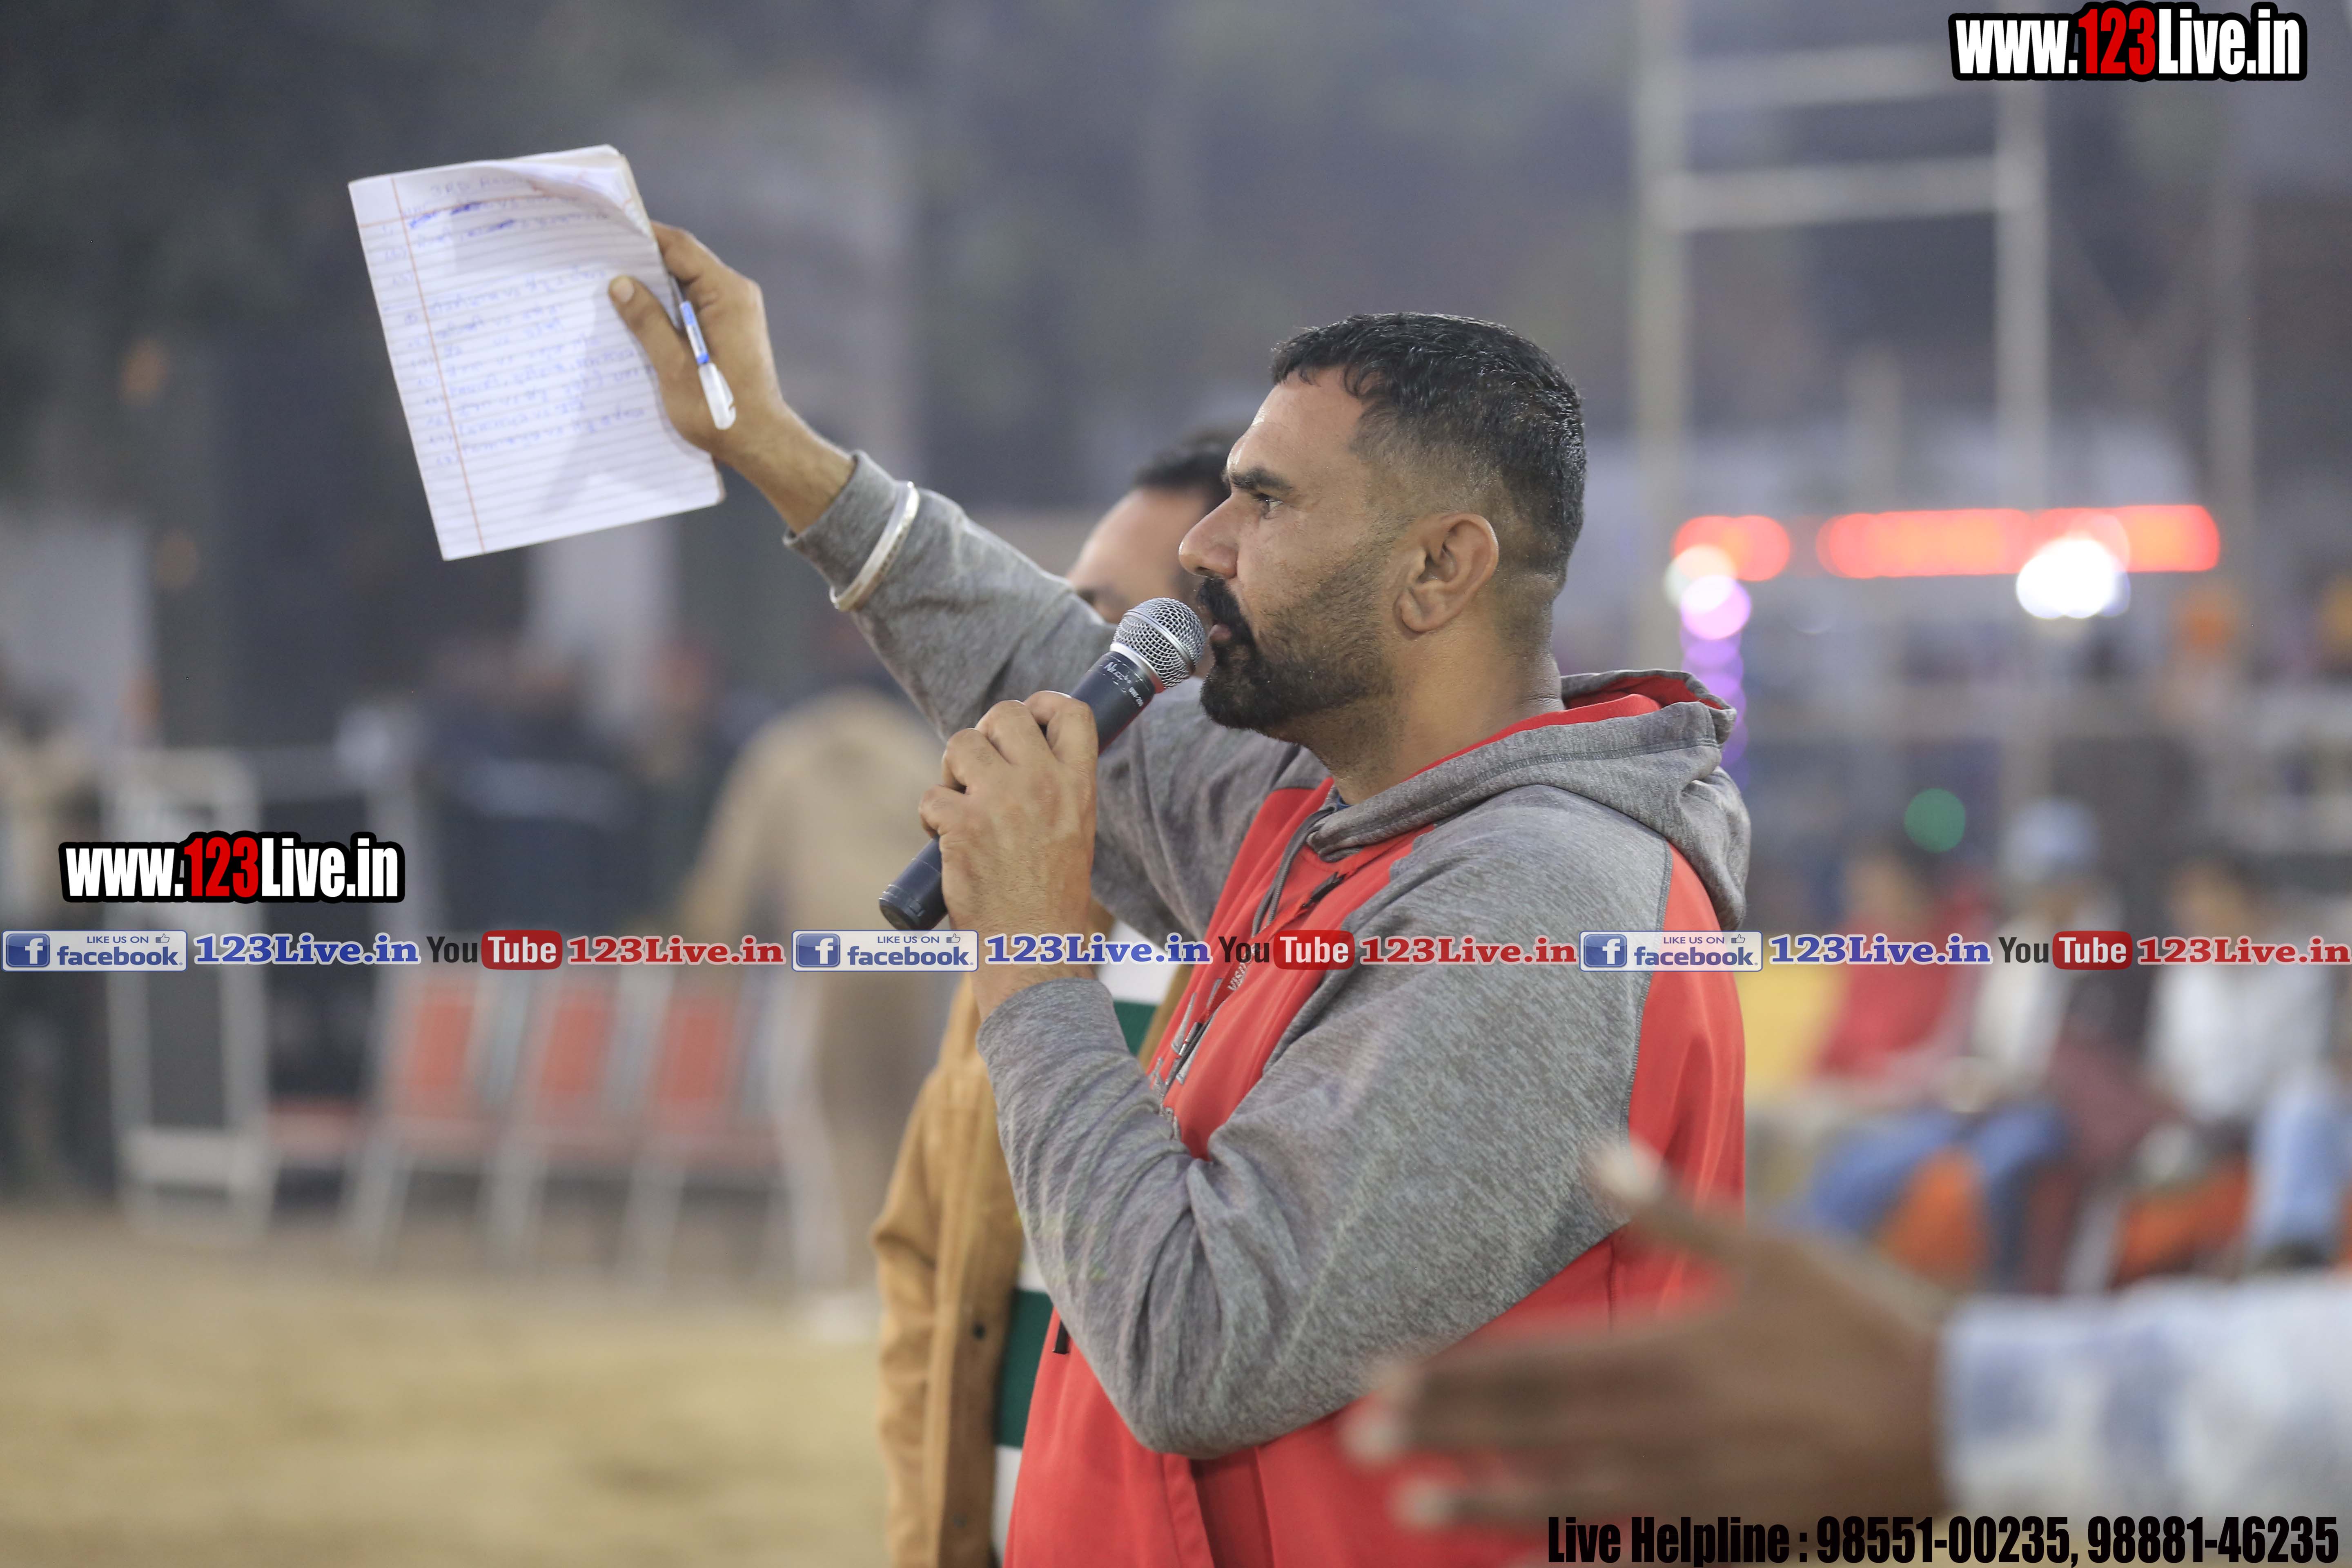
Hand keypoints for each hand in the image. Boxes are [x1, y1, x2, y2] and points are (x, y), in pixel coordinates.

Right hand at [608, 223, 852, 528]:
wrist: (761, 443)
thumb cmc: (721, 410)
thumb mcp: (674, 367)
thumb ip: (647, 322)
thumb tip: (619, 284)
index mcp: (727, 294)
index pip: (679, 247)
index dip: (642, 236)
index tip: (606, 230)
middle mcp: (735, 296)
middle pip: (682, 262)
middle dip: (641, 261)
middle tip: (597, 259)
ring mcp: (734, 313)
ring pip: (684, 285)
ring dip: (651, 287)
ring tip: (607, 287)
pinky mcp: (729, 331)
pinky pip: (691, 307)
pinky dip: (664, 309)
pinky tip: (635, 318)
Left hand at [919, 692, 1100, 1014]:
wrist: (1034, 950)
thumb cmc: (1051, 899)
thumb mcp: (1074, 831)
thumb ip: (1054, 789)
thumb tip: (1019, 752)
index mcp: (1079, 786)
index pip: (1071, 713)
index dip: (1042, 704)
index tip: (1028, 718)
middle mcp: (1043, 785)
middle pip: (1006, 714)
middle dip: (984, 733)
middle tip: (980, 767)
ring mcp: (1001, 802)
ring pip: (961, 744)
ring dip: (953, 771)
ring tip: (960, 804)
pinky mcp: (963, 826)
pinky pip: (932, 795)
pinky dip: (931, 816)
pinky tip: (944, 842)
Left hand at [1350, 1144, 1950, 1525]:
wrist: (1968, 1421)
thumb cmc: (1870, 1322)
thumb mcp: (1778, 1250)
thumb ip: (1677, 1212)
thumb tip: (1595, 1151)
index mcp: (1676, 1353)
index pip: (1536, 1365)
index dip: (1456, 1372)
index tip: (1381, 1379)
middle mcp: (1674, 1429)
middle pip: (1536, 1431)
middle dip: (1446, 1435)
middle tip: (1358, 1444)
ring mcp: (1703, 1492)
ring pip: (1573, 1501)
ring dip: (1489, 1504)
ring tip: (1412, 1512)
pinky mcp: (1739, 1534)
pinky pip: (1644, 1554)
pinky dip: (1580, 1562)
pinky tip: (1526, 1562)